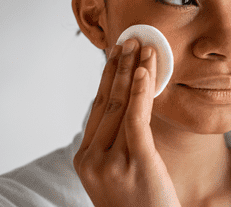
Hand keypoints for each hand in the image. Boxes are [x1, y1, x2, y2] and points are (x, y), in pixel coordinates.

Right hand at [73, 39, 180, 206]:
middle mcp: (92, 159)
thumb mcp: (119, 171)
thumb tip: (127, 103)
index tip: (116, 54)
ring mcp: (110, 162)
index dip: (108, 77)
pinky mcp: (135, 162)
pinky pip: (136, 118)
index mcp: (85, 159)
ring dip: (133, 70)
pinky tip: (145, 70)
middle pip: (107, 101)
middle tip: (128, 40)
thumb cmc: (139, 203)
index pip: (98, 108)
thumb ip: (116, 141)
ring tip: (141, 46)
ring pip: (122, 105)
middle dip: (119, 67)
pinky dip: (141, 91)